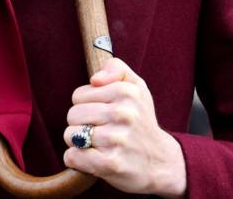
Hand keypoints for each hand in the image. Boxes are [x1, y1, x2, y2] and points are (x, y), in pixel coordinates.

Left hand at [63, 58, 185, 196]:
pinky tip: (94, 159)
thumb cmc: (142, 122)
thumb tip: (95, 78)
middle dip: (81, 124)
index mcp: (126, 92)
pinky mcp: (110, 164)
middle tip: (101, 131)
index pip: (79, 95)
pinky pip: (72, 156)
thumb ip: (116, 68)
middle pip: (72, 114)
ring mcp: (116, 139)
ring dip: (79, 143)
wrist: (162, 163)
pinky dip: (77, 160)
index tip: (103, 113)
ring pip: (70, 135)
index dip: (87, 105)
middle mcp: (123, 114)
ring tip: (99, 145)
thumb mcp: (137, 87)